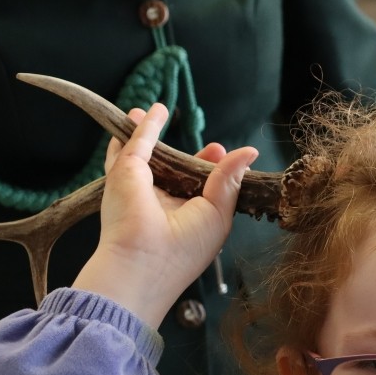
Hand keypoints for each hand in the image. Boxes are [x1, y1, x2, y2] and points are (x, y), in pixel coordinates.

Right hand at [73, 105, 257, 326]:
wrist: (142, 264)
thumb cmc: (186, 247)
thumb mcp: (219, 212)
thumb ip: (230, 179)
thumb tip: (250, 152)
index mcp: (187, 216)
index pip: (200, 188)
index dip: (213, 172)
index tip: (224, 158)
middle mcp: (162, 202)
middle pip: (175, 172)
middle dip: (188, 158)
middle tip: (214, 146)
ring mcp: (141, 187)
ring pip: (146, 154)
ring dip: (149, 132)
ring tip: (153, 111)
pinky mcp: (125, 173)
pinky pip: (136, 143)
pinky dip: (143, 126)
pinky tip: (151, 110)